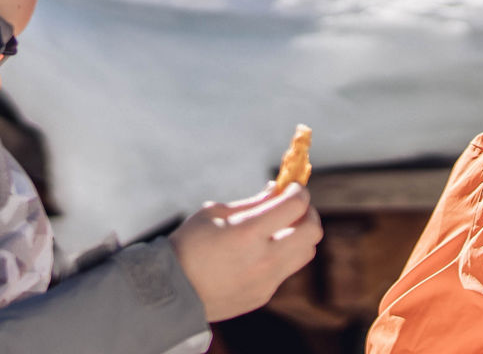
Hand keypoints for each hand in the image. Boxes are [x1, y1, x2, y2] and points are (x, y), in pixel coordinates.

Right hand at [169, 182, 322, 321]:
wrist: (170, 292)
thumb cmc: (188, 245)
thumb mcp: (215, 213)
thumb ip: (253, 203)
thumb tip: (277, 189)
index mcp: (248, 233)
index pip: (295, 206)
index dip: (299, 192)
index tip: (293, 187)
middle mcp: (263, 259)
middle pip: (312, 231)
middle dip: (308, 213)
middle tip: (294, 207)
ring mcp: (266, 281)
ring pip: (306, 253)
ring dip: (299, 236)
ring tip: (281, 228)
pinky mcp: (263, 295)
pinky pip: (286, 270)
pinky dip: (282, 255)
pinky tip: (261, 252)